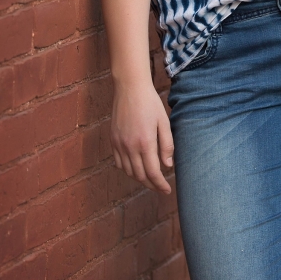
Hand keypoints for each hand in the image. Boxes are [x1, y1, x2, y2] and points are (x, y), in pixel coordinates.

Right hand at [110, 79, 173, 193]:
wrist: (130, 88)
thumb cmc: (150, 103)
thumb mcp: (164, 122)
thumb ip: (167, 145)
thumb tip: (168, 166)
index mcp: (145, 143)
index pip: (153, 173)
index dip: (160, 185)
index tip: (167, 190)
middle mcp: (130, 146)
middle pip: (139, 176)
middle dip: (151, 185)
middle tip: (160, 187)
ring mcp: (119, 144)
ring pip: (128, 171)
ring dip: (139, 179)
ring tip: (149, 179)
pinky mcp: (113, 140)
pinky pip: (118, 162)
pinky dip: (127, 169)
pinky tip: (135, 167)